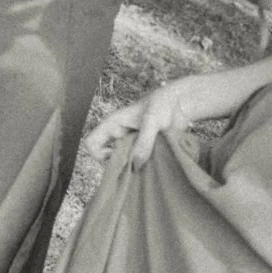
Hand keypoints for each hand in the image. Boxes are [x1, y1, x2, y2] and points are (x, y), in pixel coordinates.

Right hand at [84, 72, 226, 165]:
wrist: (180, 104)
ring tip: (149, 164)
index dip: (99, 154)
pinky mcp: (144, 151)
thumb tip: (136, 165)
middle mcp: (119, 136)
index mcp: (113, 124)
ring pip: (123, 163)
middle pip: (107, 159)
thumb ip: (144, 141)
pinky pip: (138, 165)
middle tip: (139, 165)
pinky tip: (155, 165)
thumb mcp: (152, 121)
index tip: (118, 156)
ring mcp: (131, 144)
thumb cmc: (162, 104)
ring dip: (134, 168)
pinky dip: (144, 168)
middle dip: (120, 165)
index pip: (91, 144)